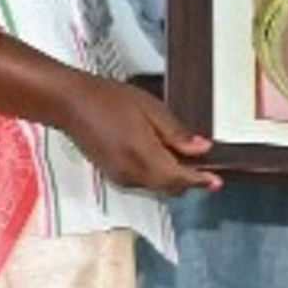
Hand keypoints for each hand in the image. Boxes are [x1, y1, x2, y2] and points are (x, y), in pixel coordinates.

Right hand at [53, 71, 219, 194]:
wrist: (70, 104)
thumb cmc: (110, 99)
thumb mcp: (150, 108)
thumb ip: (176, 133)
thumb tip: (202, 150)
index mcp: (143, 157)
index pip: (179, 178)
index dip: (200, 181)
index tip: (217, 181)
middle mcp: (132, 174)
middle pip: (170, 188)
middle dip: (188, 180)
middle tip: (204, 166)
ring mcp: (120, 177)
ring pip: (157, 187)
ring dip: (172, 178)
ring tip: (183, 157)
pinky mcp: (112, 175)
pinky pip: (143, 182)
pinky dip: (157, 175)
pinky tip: (160, 156)